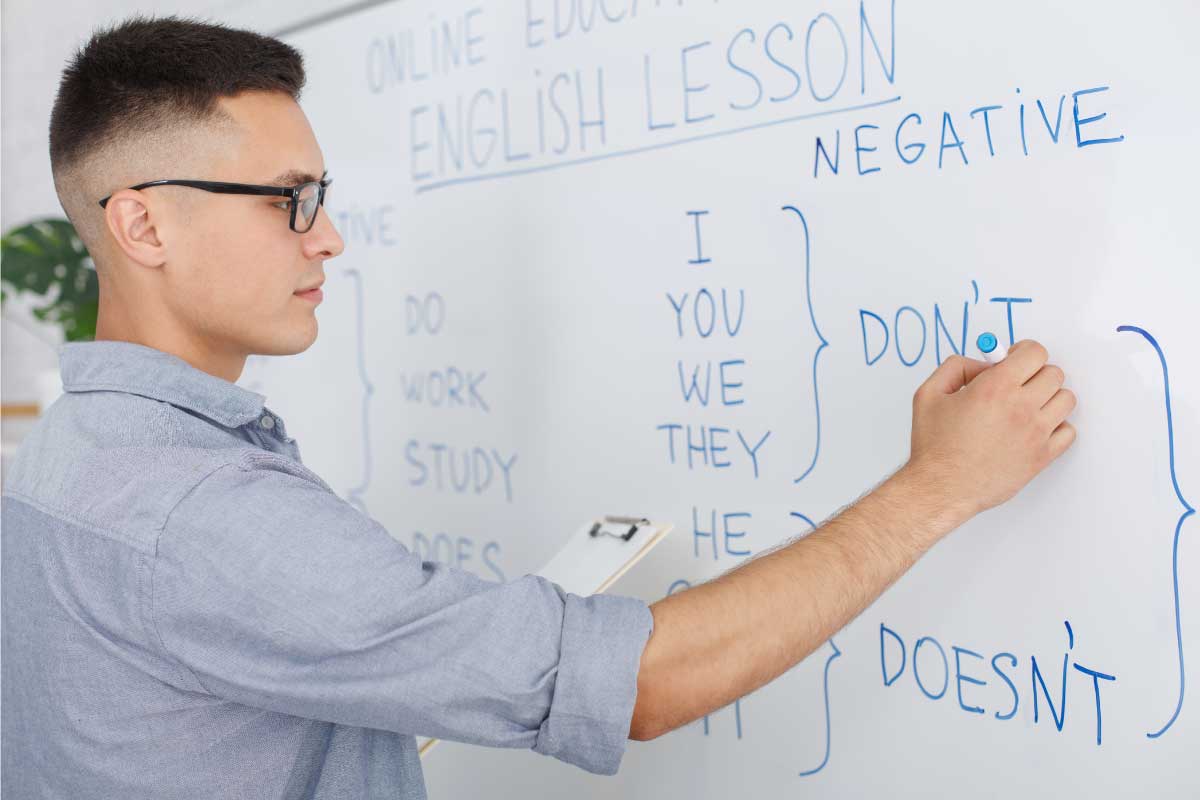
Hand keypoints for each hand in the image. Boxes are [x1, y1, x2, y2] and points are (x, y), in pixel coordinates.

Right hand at [904, 339, 1077, 522]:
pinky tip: (1034, 429)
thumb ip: (955, 367)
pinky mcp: (1042, 456)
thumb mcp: (928, 394)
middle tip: (1018, 384)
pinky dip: (1056, 426)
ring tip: (1028, 406)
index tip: (1014, 359)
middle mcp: (1021, 407)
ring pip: (1066, 400)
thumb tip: (982, 364)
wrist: (941, 487)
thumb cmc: (934, 446)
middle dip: (1035, 373)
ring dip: (1049, 397)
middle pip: (1054, 374)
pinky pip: (1069, 431)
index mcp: (995, 388)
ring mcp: (1036, 433)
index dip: (1024, 351)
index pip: (1035, 352)